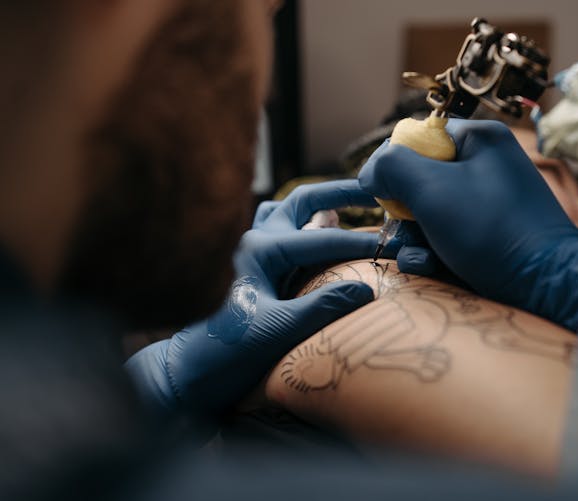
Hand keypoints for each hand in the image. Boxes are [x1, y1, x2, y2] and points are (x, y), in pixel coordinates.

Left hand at [126, 180, 386, 415]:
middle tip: (375, 189)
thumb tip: (366, 288)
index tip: (394, 246)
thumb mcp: (277, 332)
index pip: (321, 238)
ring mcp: (248, 251)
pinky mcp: (248, 268)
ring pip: (287, 213)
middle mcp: (253, 240)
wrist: (184, 374)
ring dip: (317, 207)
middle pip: (302, 200)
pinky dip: (300, 227)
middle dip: (339, 192)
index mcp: (260, 250)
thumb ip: (321, 307)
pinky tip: (314, 237)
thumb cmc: (223, 352)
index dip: (360, 243)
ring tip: (349, 209)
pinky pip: (278, 232)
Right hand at [358, 120, 577, 330]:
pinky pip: (447, 236)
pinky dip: (433, 253)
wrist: (546, 283)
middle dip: (404, 212)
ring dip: (413, 239)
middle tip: (407, 231)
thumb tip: (371, 172)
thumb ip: (392, 167)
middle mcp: (485, 165)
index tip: (387, 194)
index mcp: (479, 139)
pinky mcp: (488, 235)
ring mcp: (488, 203)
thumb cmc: (489, 228)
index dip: (396, 166)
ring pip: (428, 214)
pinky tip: (433, 267)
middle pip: (419, 180)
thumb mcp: (432, 188)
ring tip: (423, 258)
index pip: (418, 137)